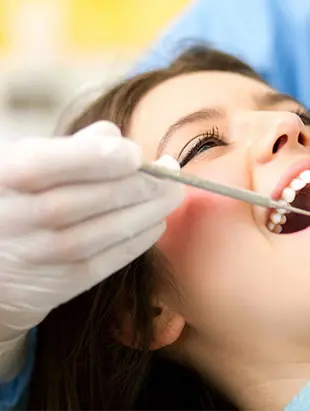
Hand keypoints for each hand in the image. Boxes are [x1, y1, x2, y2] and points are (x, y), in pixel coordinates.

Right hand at [0, 121, 183, 353]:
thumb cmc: (19, 199)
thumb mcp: (28, 163)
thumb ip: (72, 148)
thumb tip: (117, 138)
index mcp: (9, 174)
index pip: (58, 162)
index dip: (105, 157)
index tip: (136, 154)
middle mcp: (20, 216)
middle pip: (96, 197)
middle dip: (144, 184)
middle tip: (171, 175)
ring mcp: (42, 253)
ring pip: (110, 230)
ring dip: (151, 210)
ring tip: (171, 195)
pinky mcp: (63, 282)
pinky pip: (112, 259)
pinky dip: (141, 238)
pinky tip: (156, 221)